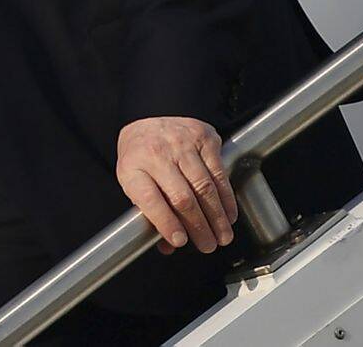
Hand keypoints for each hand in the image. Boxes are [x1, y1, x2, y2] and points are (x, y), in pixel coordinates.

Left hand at [115, 117, 236, 254]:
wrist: (150, 115)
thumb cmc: (142, 157)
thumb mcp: (134, 182)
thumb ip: (150, 214)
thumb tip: (169, 246)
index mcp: (133, 168)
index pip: (149, 199)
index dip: (166, 222)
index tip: (179, 241)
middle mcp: (156, 153)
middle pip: (181, 196)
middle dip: (198, 226)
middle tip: (208, 246)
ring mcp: (181, 144)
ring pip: (204, 186)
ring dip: (216, 217)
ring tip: (222, 237)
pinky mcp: (203, 138)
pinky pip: (219, 173)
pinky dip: (226, 198)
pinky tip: (229, 214)